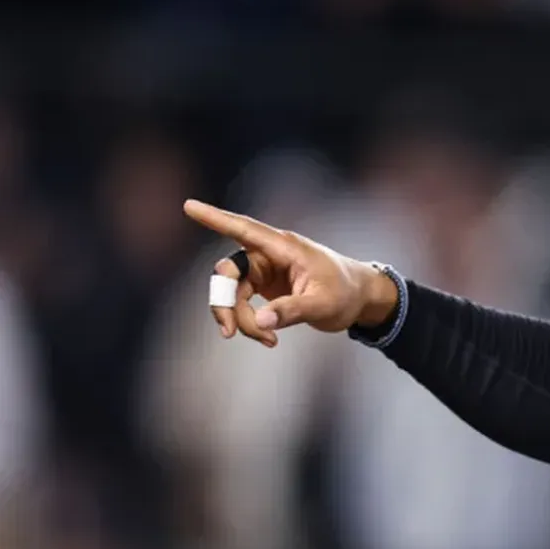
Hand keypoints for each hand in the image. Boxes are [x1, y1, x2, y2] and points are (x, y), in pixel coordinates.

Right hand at [183, 199, 397, 347]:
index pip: (244, 229)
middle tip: (231, 333)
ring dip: (241, 320)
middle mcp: (269, 255)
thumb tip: (260, 322)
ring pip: (232, 292)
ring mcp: (264, 271)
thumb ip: (292, 311)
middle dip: (225, 303)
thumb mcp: (323, 304)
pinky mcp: (264, 287)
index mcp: (285, 247)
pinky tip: (269, 341)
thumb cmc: (346, 292)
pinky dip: (250, 324)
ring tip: (267, 342)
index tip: (189, 206)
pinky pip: (242, 304)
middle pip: (229, 272)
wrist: (360, 299)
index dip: (215, 218)